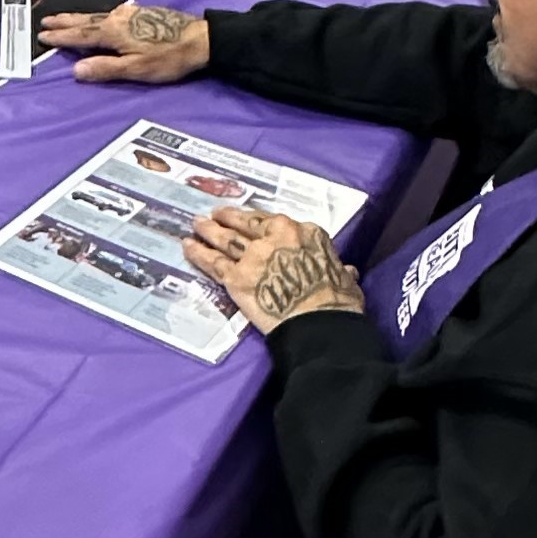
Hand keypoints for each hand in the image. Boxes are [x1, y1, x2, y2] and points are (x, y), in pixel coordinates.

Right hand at [39, 0, 210, 84]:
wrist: (200, 39)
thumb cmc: (168, 57)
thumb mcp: (135, 69)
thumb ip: (105, 69)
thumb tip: (75, 69)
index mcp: (113, 31)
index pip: (80, 35)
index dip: (61, 36)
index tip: (43, 36)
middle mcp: (118, 18)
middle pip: (86, 20)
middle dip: (65, 21)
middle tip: (46, 20)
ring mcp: (130, 14)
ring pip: (97, 15)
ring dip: (78, 17)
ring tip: (65, 18)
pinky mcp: (142, 14)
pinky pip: (110, 14)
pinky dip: (96, 16)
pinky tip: (101, 16)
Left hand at [184, 205, 363, 333]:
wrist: (319, 323)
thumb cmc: (338, 303)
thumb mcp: (346, 279)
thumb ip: (341, 271)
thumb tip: (347, 272)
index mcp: (305, 232)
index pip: (275, 222)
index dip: (258, 221)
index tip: (249, 219)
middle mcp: (276, 237)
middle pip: (246, 224)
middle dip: (228, 218)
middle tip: (214, 214)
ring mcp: (253, 255)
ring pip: (226, 239)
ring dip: (209, 231)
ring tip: (196, 224)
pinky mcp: (236, 277)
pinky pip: (213, 263)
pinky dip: (199, 254)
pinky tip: (188, 247)